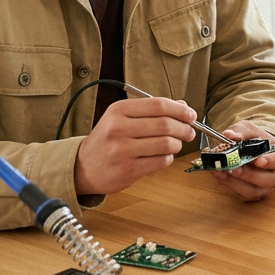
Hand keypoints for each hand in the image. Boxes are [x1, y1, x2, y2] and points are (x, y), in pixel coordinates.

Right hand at [74, 97, 197, 195]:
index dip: (180, 110)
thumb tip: (183, 106)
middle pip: (165, 124)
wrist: (83, 167)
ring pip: (166, 144)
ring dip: (177, 144)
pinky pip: (161, 161)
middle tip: (189, 131)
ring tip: (176, 144)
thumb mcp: (122, 118)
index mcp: (118, 110)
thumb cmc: (108, 140)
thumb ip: (152, 111)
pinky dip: (169, 158)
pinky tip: (164, 156)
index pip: (158, 105)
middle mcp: (118, 128)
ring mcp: (122, 150)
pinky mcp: (127, 170)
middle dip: (184, 128)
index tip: (191, 115)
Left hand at [209, 121, 274, 200]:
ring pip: (253, 191)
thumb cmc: (257, 140)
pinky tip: (219, 176)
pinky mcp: (253, 193)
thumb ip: (241, 131)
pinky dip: (230, 185)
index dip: (272, 162)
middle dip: (250, 175)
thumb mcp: (250, 130)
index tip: (259, 161)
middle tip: (235, 169)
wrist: (254, 151)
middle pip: (268, 180)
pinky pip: (242, 194)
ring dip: (236, 183)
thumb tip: (230, 135)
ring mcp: (265, 187)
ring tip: (222, 172)